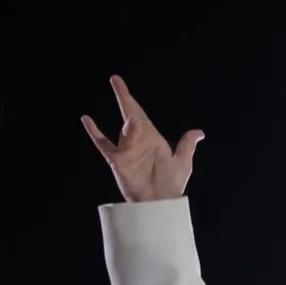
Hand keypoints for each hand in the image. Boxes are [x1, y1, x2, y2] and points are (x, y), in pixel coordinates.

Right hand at [81, 74, 204, 202]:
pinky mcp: (118, 161)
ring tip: (136, 130)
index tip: (119, 83)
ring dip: (130, 128)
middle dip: (124, 98)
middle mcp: (137, 141)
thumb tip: (199, 132)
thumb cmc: (171, 185)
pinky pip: (103, 143)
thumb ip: (187, 144)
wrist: (160, 204)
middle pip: (129, 114)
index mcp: (151, 138)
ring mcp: (127, 150)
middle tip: (116, 80)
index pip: (139, 114)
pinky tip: (86, 119)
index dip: (130, 99)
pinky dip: (95, 132)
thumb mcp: (183, 161)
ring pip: (124, 130)